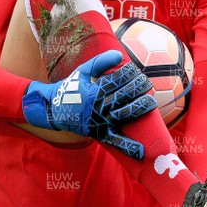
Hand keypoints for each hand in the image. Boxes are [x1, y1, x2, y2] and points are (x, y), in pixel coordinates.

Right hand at [22, 50, 156, 158]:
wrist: (53, 110)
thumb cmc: (71, 88)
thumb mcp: (82, 71)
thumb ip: (100, 62)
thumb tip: (120, 54)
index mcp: (95, 90)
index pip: (118, 79)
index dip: (130, 73)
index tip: (136, 70)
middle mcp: (99, 106)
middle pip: (124, 95)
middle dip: (139, 87)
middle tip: (147, 83)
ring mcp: (100, 121)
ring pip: (125, 113)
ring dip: (141, 107)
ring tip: (152, 102)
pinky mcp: (100, 134)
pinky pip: (115, 141)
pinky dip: (128, 146)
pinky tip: (142, 151)